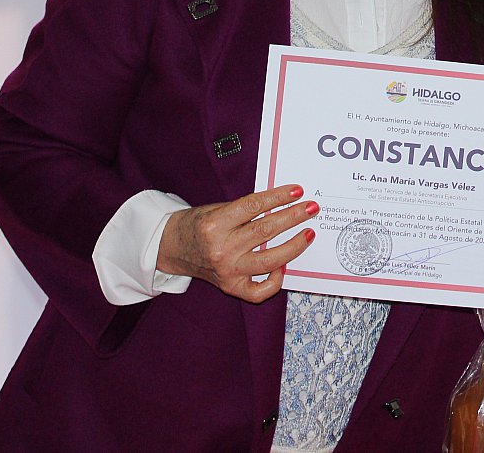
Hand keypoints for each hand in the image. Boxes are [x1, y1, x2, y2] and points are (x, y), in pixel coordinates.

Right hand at [156, 184, 316, 302]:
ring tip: (308, 234)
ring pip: (269, 260)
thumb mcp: (217, 208)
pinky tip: (284, 266)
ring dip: (294, 246)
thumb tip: (282, 203)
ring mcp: (227, 270)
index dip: (278, 197)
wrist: (171, 248)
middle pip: (265, 231)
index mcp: (215, 224)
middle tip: (312, 208)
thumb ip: (246, 209)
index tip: (297, 191)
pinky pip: (259, 290)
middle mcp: (221, 249)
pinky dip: (275, 281)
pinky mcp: (230, 286)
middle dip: (293, 217)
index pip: (254, 207)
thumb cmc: (197, 225)